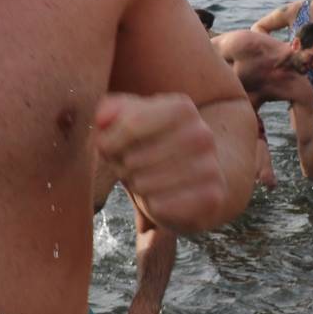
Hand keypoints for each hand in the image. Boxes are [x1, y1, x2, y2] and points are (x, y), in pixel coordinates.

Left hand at [94, 93, 225, 231]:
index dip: (109, 141)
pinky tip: (161, 195)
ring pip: (143, 183)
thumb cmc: (149, 142)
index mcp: (182, 108)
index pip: (131, 124)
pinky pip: (159, 205)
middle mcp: (202, 134)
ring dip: (134, 184)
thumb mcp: (127, 118)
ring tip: (144, 178)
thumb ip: (109, 110)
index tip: (106, 147)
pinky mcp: (211, 197)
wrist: (189, 176)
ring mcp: (210, 166)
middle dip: (120, 165)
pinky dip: (151, 203)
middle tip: (128, 165)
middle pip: (133, 158)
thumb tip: (101, 119)